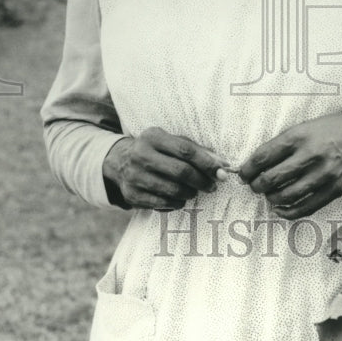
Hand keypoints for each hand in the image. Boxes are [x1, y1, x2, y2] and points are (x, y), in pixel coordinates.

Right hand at [103, 127, 228, 210]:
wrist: (119, 162)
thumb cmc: (155, 150)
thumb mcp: (170, 141)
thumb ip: (195, 150)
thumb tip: (222, 164)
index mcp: (152, 137)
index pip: (185, 150)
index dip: (206, 163)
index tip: (221, 171)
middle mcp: (140, 155)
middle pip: (180, 171)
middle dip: (202, 181)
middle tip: (212, 186)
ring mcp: (134, 176)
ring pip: (173, 190)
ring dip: (190, 193)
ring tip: (195, 191)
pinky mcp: (132, 195)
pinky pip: (162, 203)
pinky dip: (177, 203)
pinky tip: (180, 199)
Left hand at [239, 112, 341, 218]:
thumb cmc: (330, 130)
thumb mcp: (304, 127)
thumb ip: (281, 145)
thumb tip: (255, 165)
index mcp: (300, 136)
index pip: (263, 156)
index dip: (248, 169)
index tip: (243, 174)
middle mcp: (311, 155)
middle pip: (272, 178)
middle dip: (256, 185)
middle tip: (254, 185)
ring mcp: (323, 175)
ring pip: (286, 196)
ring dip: (271, 198)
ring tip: (268, 194)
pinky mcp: (334, 190)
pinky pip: (305, 207)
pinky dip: (288, 211)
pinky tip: (281, 208)